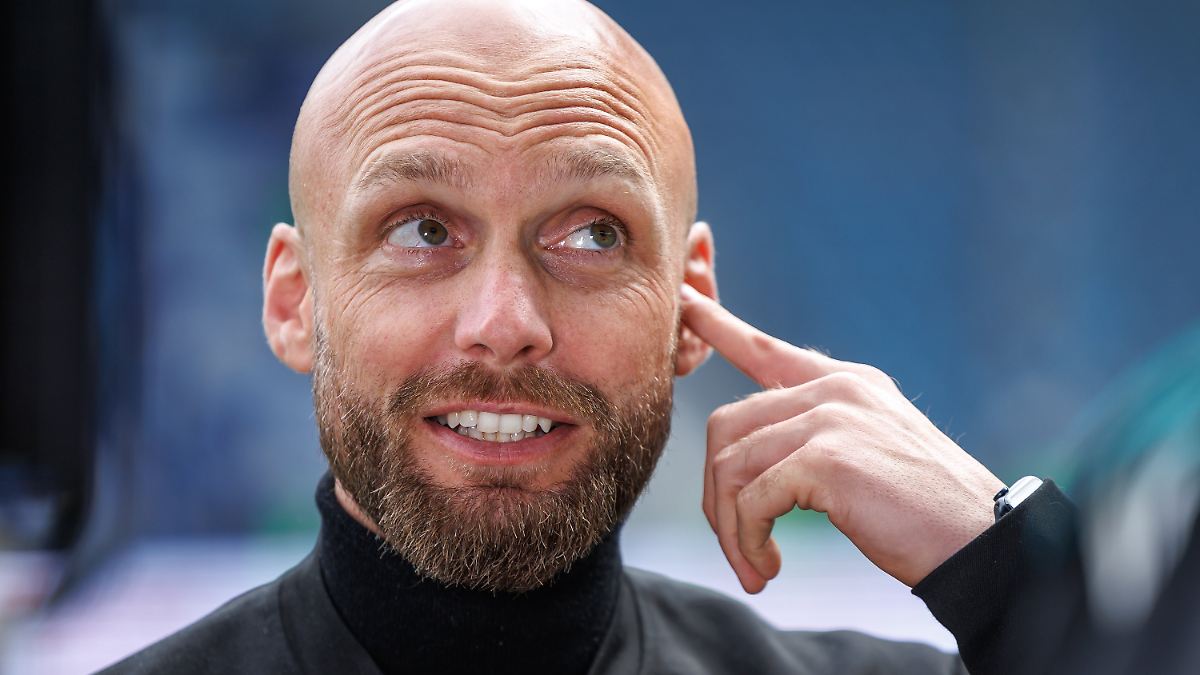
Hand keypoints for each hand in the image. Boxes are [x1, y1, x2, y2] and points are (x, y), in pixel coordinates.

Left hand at [680, 284, 1003, 591]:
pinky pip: (751, 499)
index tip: (686, 301)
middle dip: (717, 492)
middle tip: (739, 544)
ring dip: (731, 527)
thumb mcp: (870, 453)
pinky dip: (748, 539)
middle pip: (726, 425)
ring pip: (731, 465)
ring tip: (755, 565)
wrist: (984, 543)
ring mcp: (831, 419)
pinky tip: (769, 564)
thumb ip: (817, 437)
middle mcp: (835, 390)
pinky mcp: (826, 459)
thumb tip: (753, 459)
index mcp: (847, 384)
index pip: (766, 350)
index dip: (720, 327)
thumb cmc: (927, 512)